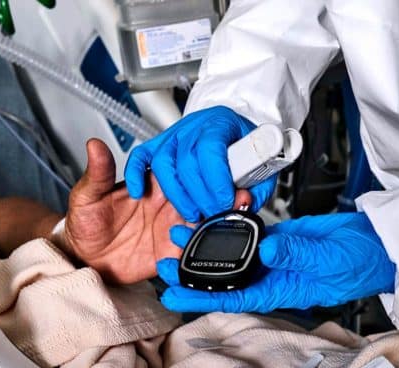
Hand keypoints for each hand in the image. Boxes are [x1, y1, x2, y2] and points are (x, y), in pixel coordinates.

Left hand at [64, 139, 252, 284]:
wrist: (86, 259)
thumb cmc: (86, 224)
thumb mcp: (86, 197)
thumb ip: (96, 174)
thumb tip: (94, 145)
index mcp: (152, 182)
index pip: (179, 168)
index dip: (190, 170)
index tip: (195, 176)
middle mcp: (169, 201)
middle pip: (200, 191)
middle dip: (212, 192)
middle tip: (217, 198)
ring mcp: (174, 225)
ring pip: (205, 216)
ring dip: (216, 216)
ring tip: (219, 219)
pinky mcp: (174, 249)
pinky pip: (196, 245)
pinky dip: (204, 244)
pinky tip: (204, 244)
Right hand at [124, 106, 276, 221]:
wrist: (236, 133)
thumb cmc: (247, 149)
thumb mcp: (262, 166)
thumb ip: (255, 189)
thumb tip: (241, 205)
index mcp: (220, 123)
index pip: (211, 149)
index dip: (217, 181)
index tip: (226, 202)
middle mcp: (194, 127)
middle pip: (186, 161)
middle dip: (201, 196)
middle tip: (213, 214)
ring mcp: (173, 135)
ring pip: (163, 164)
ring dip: (177, 195)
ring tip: (193, 213)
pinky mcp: (159, 145)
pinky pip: (140, 157)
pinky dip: (136, 175)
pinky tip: (140, 192)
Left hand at [156, 213, 395, 312]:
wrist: (375, 243)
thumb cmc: (359, 262)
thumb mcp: (329, 260)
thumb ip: (298, 254)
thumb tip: (266, 249)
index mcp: (280, 289)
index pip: (232, 297)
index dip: (199, 297)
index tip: (171, 294)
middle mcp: (271, 274)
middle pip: (224, 276)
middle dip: (191, 270)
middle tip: (162, 259)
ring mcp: (273, 254)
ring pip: (231, 252)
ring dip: (205, 243)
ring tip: (177, 231)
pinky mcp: (279, 235)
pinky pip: (248, 232)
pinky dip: (228, 224)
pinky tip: (208, 214)